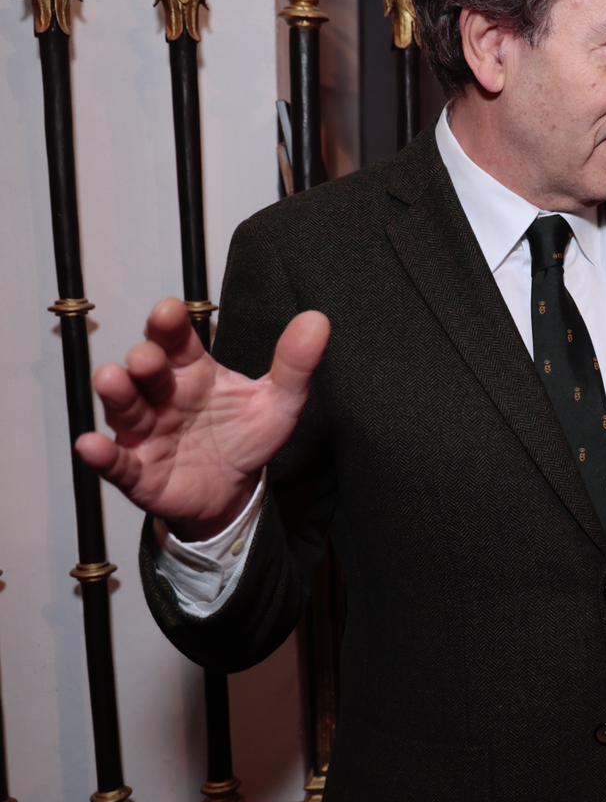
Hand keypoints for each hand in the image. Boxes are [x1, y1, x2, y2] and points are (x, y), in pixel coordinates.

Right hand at [75, 297, 330, 540]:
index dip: (170, 325)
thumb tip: (318, 320)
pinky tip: (91, 445)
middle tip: (149, 357)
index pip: (179, 342)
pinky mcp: (138, 472)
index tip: (169, 310)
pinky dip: (102, 455)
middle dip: (145, 361)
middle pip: (147, 372)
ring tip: (111, 379)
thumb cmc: (246, 437)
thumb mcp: (279, 402)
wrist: (233, 492)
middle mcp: (163, 396)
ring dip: (116, 393)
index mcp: (194, 372)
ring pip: (124, 408)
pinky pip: (116, 463)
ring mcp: (146, 433)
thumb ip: (295, 364)